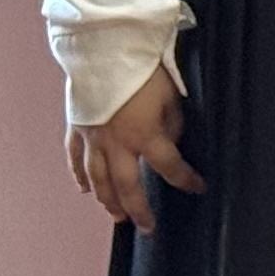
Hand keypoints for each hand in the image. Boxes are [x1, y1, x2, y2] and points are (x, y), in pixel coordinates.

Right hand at [67, 67, 205, 229]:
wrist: (103, 48)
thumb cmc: (141, 68)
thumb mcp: (170, 95)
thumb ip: (171, 124)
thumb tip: (169, 141)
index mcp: (144, 134)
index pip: (169, 166)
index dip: (186, 179)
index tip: (198, 188)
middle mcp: (116, 143)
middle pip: (127, 186)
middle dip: (138, 209)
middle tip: (146, 227)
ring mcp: (93, 137)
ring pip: (98, 179)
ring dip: (108, 200)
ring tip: (117, 216)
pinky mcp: (77, 127)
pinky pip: (76, 158)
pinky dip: (79, 176)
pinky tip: (84, 189)